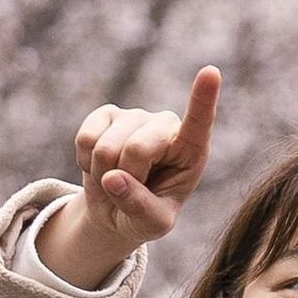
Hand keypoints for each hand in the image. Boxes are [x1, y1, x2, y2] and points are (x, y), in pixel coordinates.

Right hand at [37, 65, 220, 287]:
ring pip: (106, 147)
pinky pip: (85, 139)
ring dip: (103, 174)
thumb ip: (140, 207)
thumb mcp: (152, 224)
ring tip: (116, 180)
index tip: (211, 72)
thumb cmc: (145, 215)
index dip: (203, 98)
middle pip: (137, 148)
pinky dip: (86, 163)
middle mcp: (166, 126)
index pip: (199, 122)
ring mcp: (136, 117)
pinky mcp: (106, 114)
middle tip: (132, 190)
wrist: (117, 209)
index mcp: (191, 150)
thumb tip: (113, 179)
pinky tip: (99, 166)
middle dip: (126, 178)